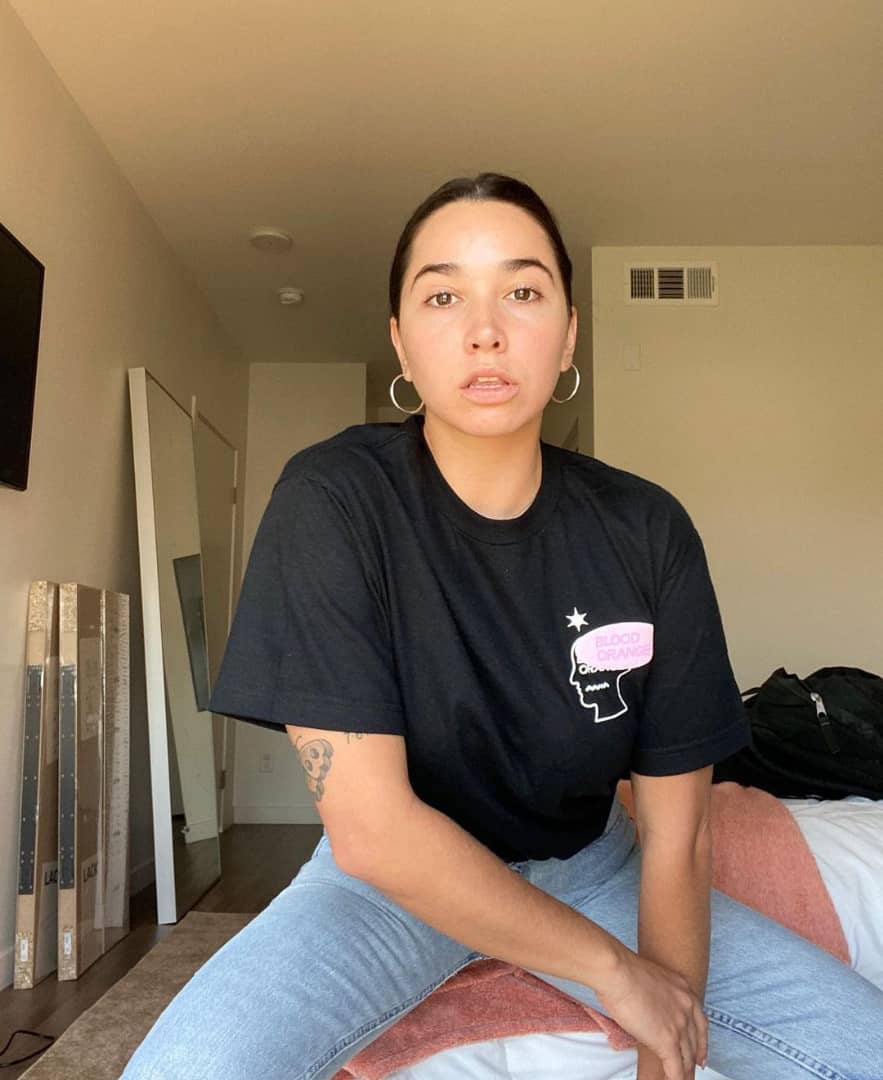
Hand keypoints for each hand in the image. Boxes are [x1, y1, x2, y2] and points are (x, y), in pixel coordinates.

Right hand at [596, 949, 707, 1079]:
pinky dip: (675, 1078)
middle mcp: (687, 1008)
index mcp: (684, 990)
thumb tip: (651, 1007)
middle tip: (694, 1069)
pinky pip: (675, 1068)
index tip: (701, 1055)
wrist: (618, 972)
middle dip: (694, 1059)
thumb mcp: (652, 978)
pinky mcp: (667, 1040)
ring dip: (685, 1072)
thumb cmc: (623, 969)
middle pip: (695, 1042)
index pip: (700, 1022)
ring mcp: (679, 1025)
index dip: (702, 1042)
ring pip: (687, 1058)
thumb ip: (659, 995)